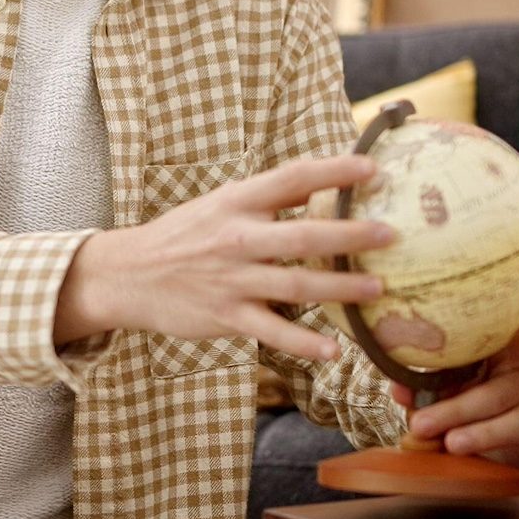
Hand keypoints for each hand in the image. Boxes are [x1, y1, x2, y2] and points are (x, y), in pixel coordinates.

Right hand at [55, 155, 397, 361]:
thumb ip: (267, 201)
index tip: (372, 168)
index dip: (333, 171)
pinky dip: (304, 343)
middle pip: (302, 236)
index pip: (291, 179)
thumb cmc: (182, 237)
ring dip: (340, 290)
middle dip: (350, 236)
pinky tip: (335, 350)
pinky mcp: (225, 316)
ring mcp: (231, 280)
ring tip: (377, 289)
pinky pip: (272, 332)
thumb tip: (324, 189)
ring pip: (295, 287)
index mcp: (236, 202)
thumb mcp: (219, 206)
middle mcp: (236, 238)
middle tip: (390, 234)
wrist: (128, 275)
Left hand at [396, 329, 518, 477]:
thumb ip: (419, 382)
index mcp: (504, 349)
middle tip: (426, 424)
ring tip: (453, 445)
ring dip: (489, 433)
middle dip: (465, 407)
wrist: (446, 429)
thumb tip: (402, 388)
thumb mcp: (428, 383)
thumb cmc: (441, 392)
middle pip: (511, 388)